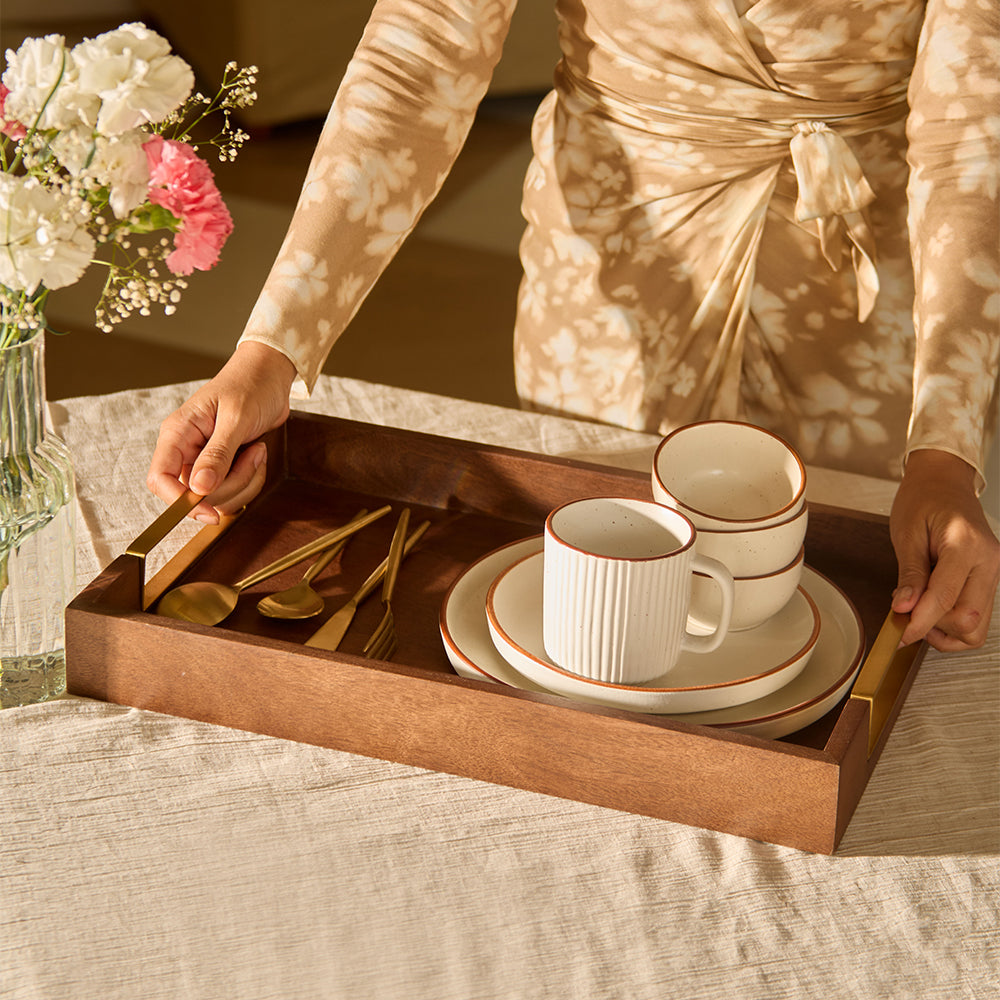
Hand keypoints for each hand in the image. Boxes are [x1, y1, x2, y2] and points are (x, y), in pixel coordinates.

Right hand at [146, 341, 297, 522]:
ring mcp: (205, 460)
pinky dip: (252, 480)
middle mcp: (187, 449)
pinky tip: (258, 455)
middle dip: (232, 485)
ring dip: (246, 481)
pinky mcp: (224, 466)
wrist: (270, 376)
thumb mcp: (236, 418)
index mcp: (178, 433)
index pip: (160, 479)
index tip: (210, 511)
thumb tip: (200, 488)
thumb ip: (218, 454)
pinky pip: (234, 491)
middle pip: (196, 495)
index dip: (181, 502)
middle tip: (253, 455)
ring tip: (257, 450)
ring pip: (219, 498)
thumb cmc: (250, 385)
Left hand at [890, 449, 999, 650]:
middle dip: (933, 628)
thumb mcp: (907, 534)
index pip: (944, 599)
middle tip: (905, 616)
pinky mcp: (989, 580)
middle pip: (968, 620)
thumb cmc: (923, 500)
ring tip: (919, 612)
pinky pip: (978, 617)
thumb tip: (904, 608)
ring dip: (945, 631)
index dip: (919, 623)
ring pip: (977, 627)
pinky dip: (954, 624)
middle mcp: (989, 562)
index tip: (898, 634)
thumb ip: (909, 574)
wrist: (944, 482)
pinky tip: (932, 611)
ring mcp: (993, 573)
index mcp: (966, 545)